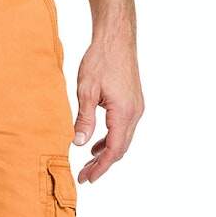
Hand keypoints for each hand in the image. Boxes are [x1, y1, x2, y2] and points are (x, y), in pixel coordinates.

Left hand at [73, 37, 143, 183]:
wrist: (116, 37)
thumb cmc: (101, 60)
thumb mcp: (86, 91)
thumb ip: (84, 119)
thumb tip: (79, 143)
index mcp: (124, 113)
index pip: (113, 150)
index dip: (100, 167)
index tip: (86, 178)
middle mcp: (135, 113)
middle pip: (120, 149)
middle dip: (102, 165)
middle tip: (84, 176)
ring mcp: (136, 108)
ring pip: (123, 140)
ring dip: (106, 153)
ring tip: (88, 163)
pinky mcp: (133, 102)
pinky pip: (124, 129)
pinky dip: (111, 140)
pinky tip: (96, 144)